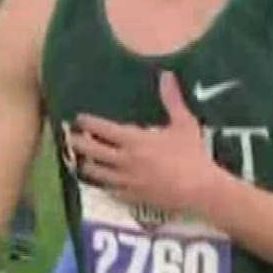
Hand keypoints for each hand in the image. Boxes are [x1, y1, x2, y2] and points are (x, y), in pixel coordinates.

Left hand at [70, 71, 220, 214]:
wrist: (201, 190)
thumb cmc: (192, 154)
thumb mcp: (184, 123)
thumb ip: (172, 99)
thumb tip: (166, 75)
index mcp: (135, 141)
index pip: (103, 130)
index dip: (89, 123)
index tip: (79, 119)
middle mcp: (125, 161)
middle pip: (93, 151)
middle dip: (79, 143)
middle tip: (70, 138)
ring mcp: (127, 182)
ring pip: (98, 174)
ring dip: (88, 166)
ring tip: (82, 162)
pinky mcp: (133, 198)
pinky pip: (111, 191)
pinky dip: (104, 186)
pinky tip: (103, 184)